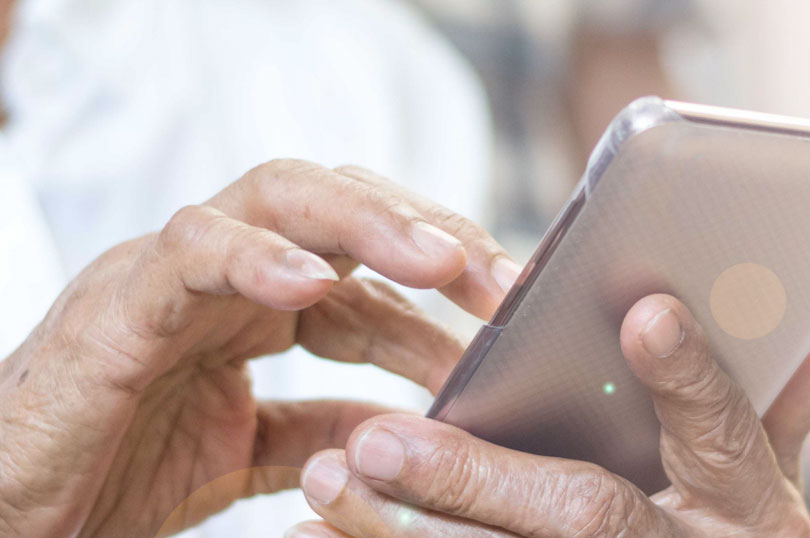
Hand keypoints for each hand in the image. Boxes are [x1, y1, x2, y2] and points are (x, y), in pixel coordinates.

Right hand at [0, 160, 521, 536]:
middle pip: (341, 210)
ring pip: (276, 199)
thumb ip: (323, 429)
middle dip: (428, 233)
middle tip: (504, 281)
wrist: (12, 517)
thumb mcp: (249, 455)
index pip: (368, 272)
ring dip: (368, 222)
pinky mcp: (114, 304)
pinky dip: (251, 257)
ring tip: (442, 258)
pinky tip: (311, 281)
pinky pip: (187, 253)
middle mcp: (224, 276)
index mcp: (257, 309)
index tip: (513, 320)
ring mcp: (170, 277)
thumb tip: (409, 425)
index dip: (444, 290)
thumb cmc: (113, 477)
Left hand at [287, 295, 809, 536]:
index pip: (725, 434)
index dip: (689, 378)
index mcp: (745, 503)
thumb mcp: (773, 486)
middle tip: (385, 436)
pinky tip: (318, 535)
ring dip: (407, 533)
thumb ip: (783, 405)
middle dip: (481, 480)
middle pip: (586, 515)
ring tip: (326, 479)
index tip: (642, 311)